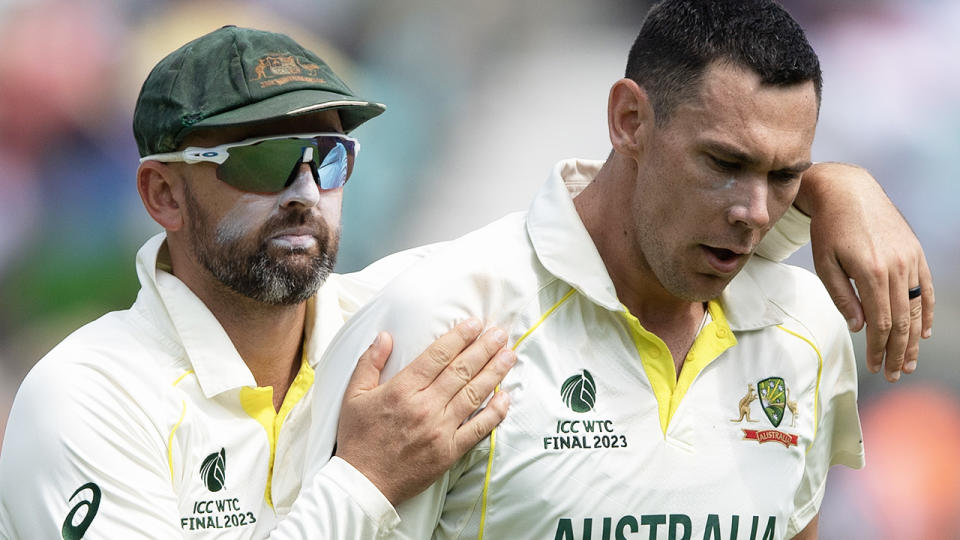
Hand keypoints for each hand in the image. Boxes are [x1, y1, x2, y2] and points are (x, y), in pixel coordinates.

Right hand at [335, 319, 514, 504]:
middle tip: (500, 333)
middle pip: (461, 370)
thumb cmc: (358, 439)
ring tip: (509, 356)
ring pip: (474, 394)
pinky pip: (478, 429)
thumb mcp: (354, 396)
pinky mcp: (449, 451)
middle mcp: (425, 406)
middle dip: (484, 348)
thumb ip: (369, 363)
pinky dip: (494, 413)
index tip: (475, 324)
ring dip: (494, 373)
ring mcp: (440, 429)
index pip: (437, 355)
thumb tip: (384, 336)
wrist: (363, 484)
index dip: (459, 337)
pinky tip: (505, 398)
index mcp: (402, 390)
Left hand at [796, 162, 933, 381]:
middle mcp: (897, 267)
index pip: (881, 322)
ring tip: (908, 362)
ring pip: (917, 308)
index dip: (878, 348)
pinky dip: (927, 312)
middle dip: (897, 351)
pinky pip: (926, 288)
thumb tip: (859, 328)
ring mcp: (910, 259)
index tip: (874, 367)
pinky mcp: (915, 252)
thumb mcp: (824, 263)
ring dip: (914, 338)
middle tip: (894, 374)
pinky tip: (923, 332)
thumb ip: (842, 297)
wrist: (848, 191)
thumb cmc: (829, 229)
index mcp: (871, 272)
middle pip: (903, 320)